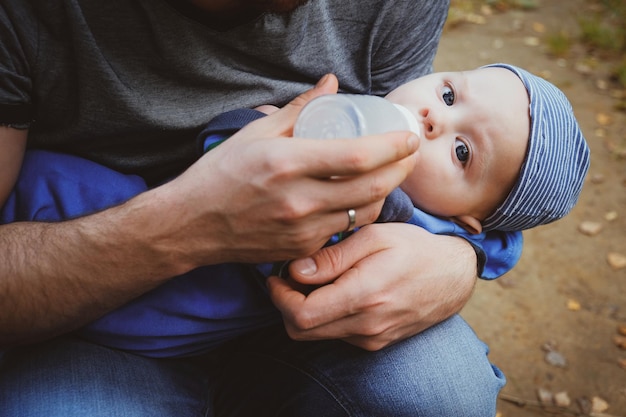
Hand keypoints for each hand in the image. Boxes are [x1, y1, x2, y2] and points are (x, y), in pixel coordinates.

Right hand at [154, 75, 418, 266]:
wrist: (192, 225)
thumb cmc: (220, 174)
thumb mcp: (256, 133)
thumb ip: (299, 109)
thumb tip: (331, 84)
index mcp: (288, 163)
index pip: (357, 156)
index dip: (392, 146)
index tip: (408, 136)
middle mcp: (299, 200)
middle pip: (372, 188)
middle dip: (401, 170)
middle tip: (410, 154)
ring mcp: (302, 229)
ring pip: (363, 213)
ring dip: (384, 193)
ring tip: (390, 174)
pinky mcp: (302, 248)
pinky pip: (344, 230)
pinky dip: (358, 212)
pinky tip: (358, 198)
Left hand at [267, 223, 477, 350]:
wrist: (453, 276)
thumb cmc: (414, 248)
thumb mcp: (374, 237)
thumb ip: (333, 256)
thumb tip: (296, 270)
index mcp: (364, 296)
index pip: (300, 314)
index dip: (279, 297)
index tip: (276, 276)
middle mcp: (366, 325)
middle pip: (301, 331)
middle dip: (286, 305)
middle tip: (289, 278)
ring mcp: (372, 339)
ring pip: (316, 335)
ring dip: (305, 311)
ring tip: (314, 280)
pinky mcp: (376, 343)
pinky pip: (336, 335)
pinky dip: (325, 317)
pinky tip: (335, 291)